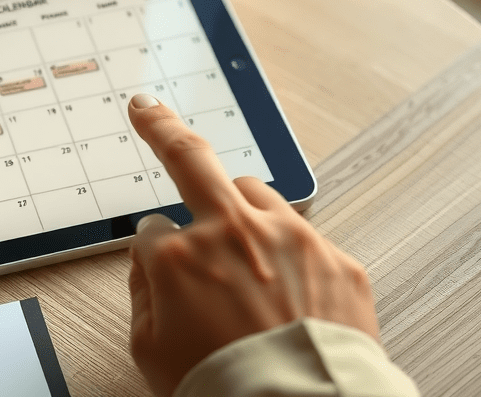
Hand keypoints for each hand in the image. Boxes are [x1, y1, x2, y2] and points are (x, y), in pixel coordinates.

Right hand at [126, 94, 379, 396]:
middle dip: (164, 129)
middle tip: (150, 112)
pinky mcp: (337, 260)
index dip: (153, 253)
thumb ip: (143, 292)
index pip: (151, 229)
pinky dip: (293, 257)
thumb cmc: (221, 388)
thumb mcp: (149, 349)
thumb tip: (149, 259)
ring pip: (257, 193)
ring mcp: (292, 241)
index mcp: (179, 256)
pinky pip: (306, 240)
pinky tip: (290, 291)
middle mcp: (235, 233)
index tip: (160, 264)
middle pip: (193, 158)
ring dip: (243, 209)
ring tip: (245, 246)